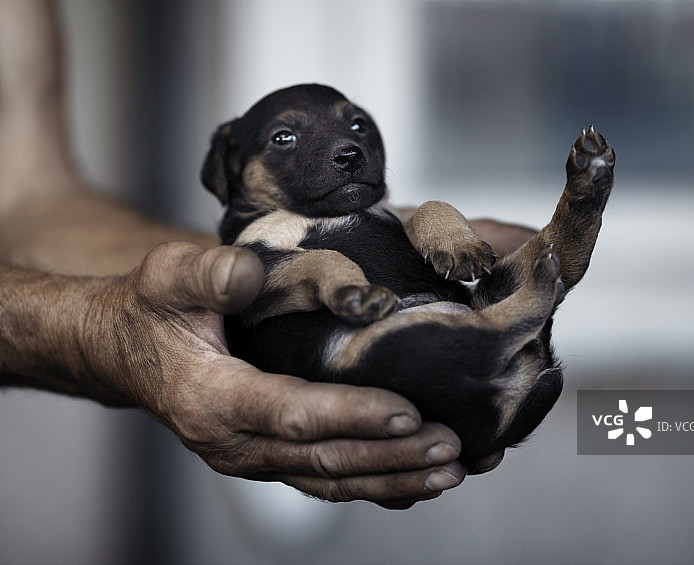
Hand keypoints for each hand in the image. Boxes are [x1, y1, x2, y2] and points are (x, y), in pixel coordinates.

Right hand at [91, 242, 465, 507]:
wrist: (122, 351)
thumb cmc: (149, 310)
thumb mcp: (166, 278)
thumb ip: (207, 274)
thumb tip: (249, 276)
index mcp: (212, 398)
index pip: (292, 412)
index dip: (352, 414)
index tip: (409, 412)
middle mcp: (232, 441)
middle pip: (323, 458)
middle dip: (392, 456)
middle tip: (453, 448)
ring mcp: (251, 456)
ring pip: (330, 478)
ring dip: (393, 478)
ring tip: (452, 470)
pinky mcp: (266, 456)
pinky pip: (324, 478)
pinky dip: (374, 482)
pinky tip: (415, 481)